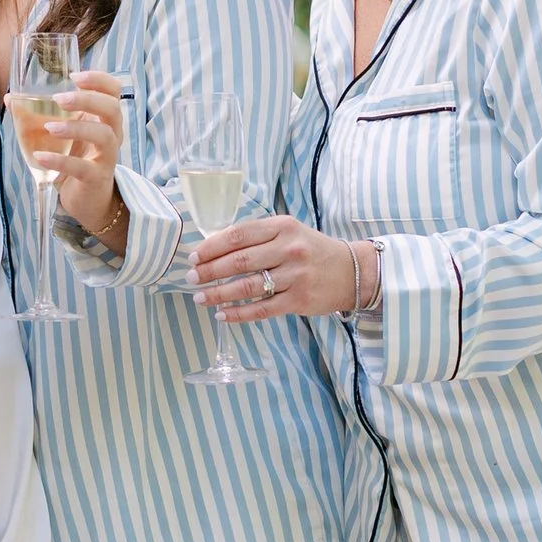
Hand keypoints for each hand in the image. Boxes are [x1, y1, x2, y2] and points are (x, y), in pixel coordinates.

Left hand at [14, 69, 127, 240]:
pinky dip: (60, 161)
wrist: (86, 199)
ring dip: (76, 128)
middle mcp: (111, 133)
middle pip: (112, 108)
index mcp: (103, 117)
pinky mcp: (97, 178)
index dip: (99, 79)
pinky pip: (83, 168)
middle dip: (87, 99)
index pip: (113, 90)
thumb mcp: (57, 134)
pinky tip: (40, 156)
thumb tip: (10, 97)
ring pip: (104, 135)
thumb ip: (36, 115)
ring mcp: (107, 156)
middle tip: (59, 99)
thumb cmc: (74, 158)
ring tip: (50, 128)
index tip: (74, 76)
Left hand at [191, 214, 368, 320]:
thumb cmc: (311, 249)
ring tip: (200, 297)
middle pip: (239, 261)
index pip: (239, 235)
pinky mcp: (299, 300)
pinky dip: (239, 314)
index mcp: (283, 227)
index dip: (212, 246)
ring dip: (218, 294)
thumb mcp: (289, 232)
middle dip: (209, 271)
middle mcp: (289, 249)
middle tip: (191, 277)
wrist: (351, 271)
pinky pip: (262, 309)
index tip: (194, 256)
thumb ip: (258, 237)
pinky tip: (222, 315)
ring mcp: (295, 276)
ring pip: (247, 287)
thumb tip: (215, 247)